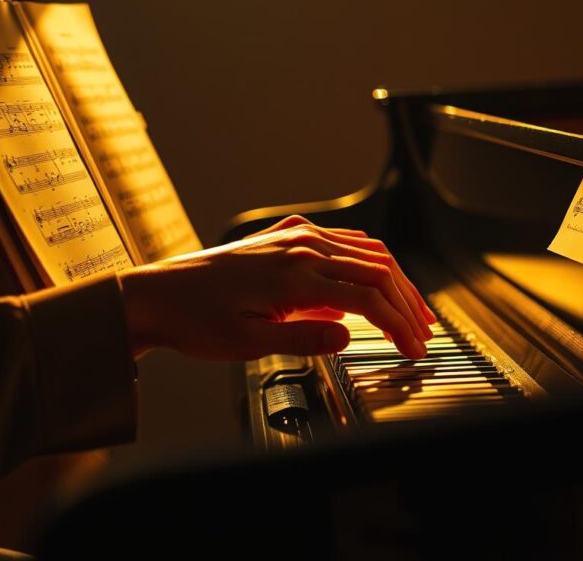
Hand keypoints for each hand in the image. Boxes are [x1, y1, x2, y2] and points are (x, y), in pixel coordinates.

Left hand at [117, 215, 435, 360]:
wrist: (158, 295)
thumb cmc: (196, 320)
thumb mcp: (247, 344)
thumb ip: (303, 338)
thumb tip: (347, 336)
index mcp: (295, 275)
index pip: (368, 297)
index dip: (398, 325)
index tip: (413, 348)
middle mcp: (301, 247)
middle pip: (378, 269)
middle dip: (408, 303)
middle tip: (424, 332)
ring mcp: (296, 236)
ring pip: (367, 252)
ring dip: (396, 281)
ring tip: (413, 310)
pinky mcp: (288, 235)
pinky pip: (345, 241)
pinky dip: (371, 262)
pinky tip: (379, 279)